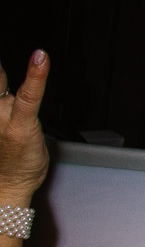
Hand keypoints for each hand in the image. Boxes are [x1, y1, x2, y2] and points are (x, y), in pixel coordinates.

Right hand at [0, 50, 50, 205]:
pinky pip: (29, 95)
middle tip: (0, 67)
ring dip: (12, 73)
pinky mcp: (21, 123)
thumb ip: (7, 103)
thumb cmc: (6, 159)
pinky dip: (36, 76)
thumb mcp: (2, 125)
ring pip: (0, 80)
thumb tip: (13, 88)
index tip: (10, 62)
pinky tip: (40, 59)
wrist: (6, 187)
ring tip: (20, 85)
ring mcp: (1, 115)